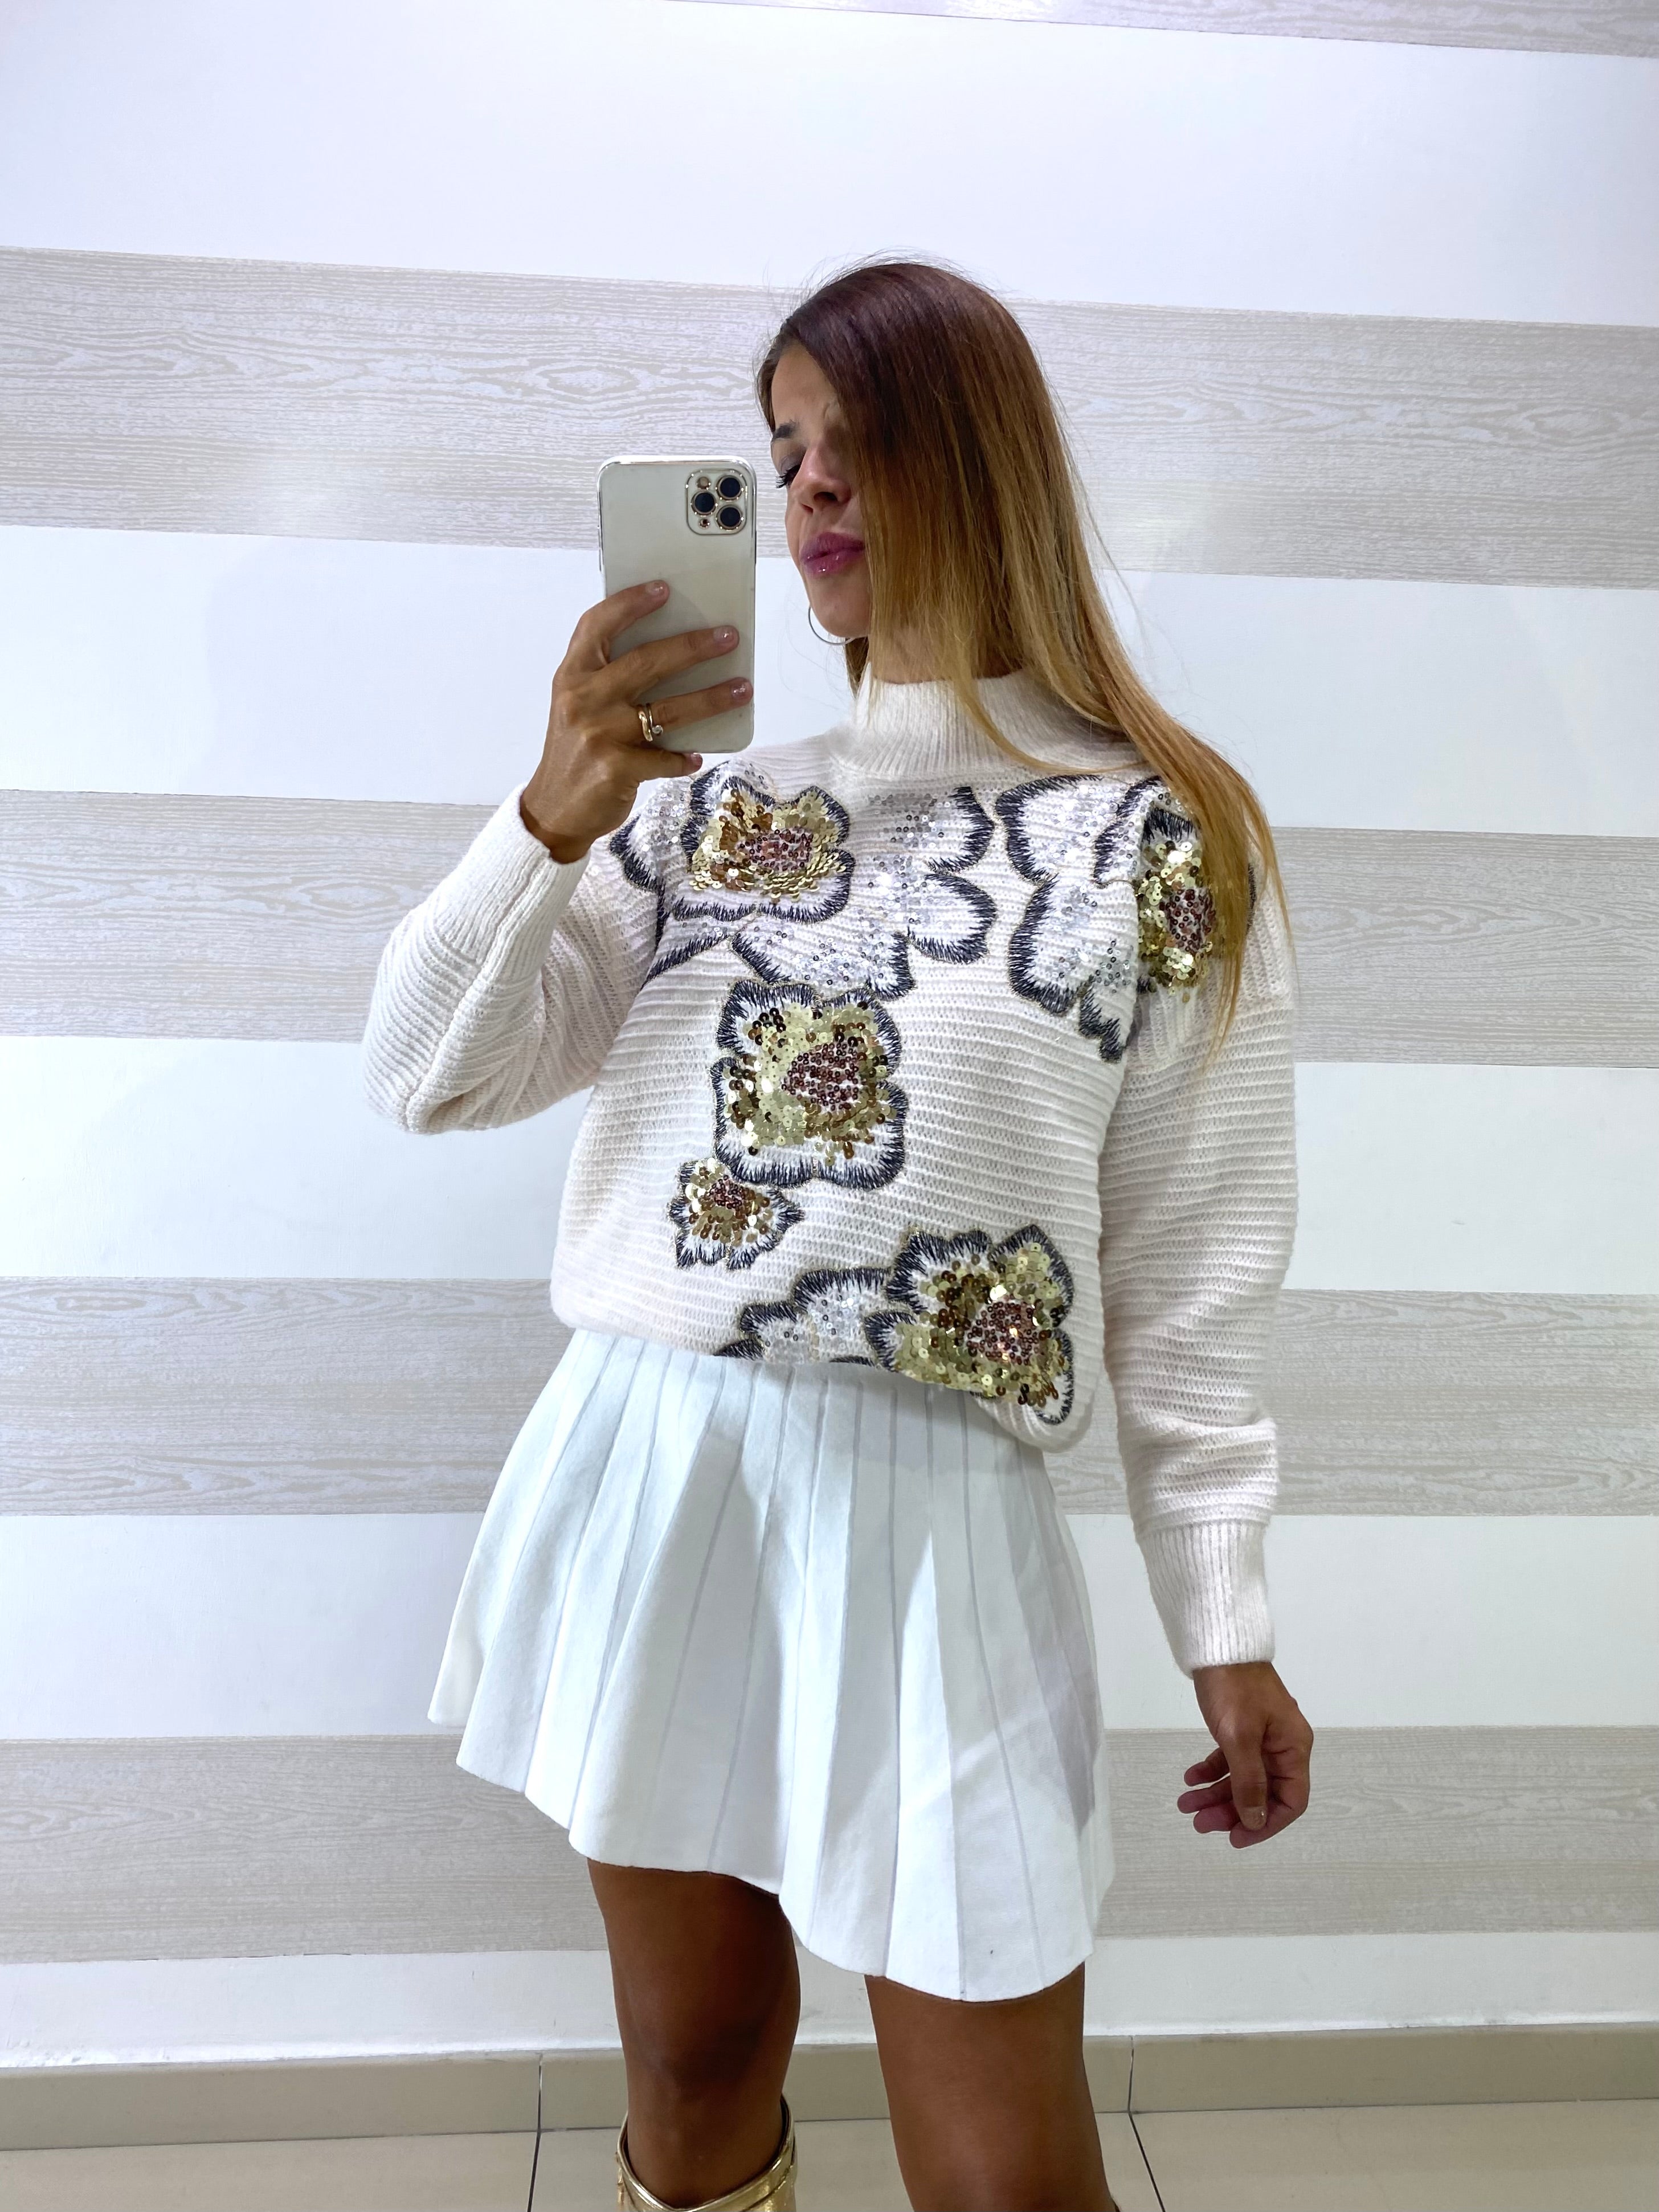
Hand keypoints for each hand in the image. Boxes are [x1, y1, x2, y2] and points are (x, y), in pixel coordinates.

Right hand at [519, 580, 751, 860]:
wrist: (552, 810)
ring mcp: (598, 734)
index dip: (630, 603)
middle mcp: (582, 699)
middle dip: (692, 646)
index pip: (597, 625)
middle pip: (645, 661)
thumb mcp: (576, 706)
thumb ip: (606, 679)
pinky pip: (665, 758)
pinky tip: (697, 755)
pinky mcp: (615, 769)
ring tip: (743, 689)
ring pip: (667, 709)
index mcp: (572, 676)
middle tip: (728, 636)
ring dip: (711, 698)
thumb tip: (672, 654)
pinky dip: (684, 758)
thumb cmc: (574, 752)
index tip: (663, 588)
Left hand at [1179, 1661, 1311, 1848]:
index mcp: (1293, 1748)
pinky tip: (1189, 1778)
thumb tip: (1255, 1821)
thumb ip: (1249, 1781)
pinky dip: (1210, 1770)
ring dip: (1215, 1794)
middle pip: (1262, 1793)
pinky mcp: (1241, 1727)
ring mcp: (1262, 1736)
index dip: (1265, 1824)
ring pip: (1241, 1778)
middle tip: (1198, 1823)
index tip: (1235, 1838)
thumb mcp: (1240, 1737)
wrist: (1218, 1644)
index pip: (1291, 1801)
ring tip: (1184, 1805)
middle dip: (1231, 1811)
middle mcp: (1282, 1745)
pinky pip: (1229, 1759)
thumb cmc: (1234, 1688)